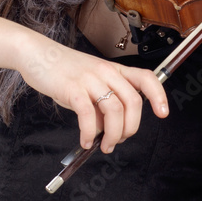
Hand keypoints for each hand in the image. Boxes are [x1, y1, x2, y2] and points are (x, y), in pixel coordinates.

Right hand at [16, 35, 168, 152]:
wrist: (38, 55)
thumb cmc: (65, 71)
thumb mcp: (90, 84)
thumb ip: (102, 104)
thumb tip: (107, 131)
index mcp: (115, 70)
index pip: (146, 78)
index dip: (159, 95)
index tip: (163, 113)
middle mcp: (106, 72)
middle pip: (132, 102)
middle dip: (130, 128)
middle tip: (118, 140)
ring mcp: (90, 79)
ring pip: (114, 110)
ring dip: (112, 134)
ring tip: (104, 145)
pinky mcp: (72, 88)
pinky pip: (87, 115)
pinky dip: (89, 133)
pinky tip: (85, 140)